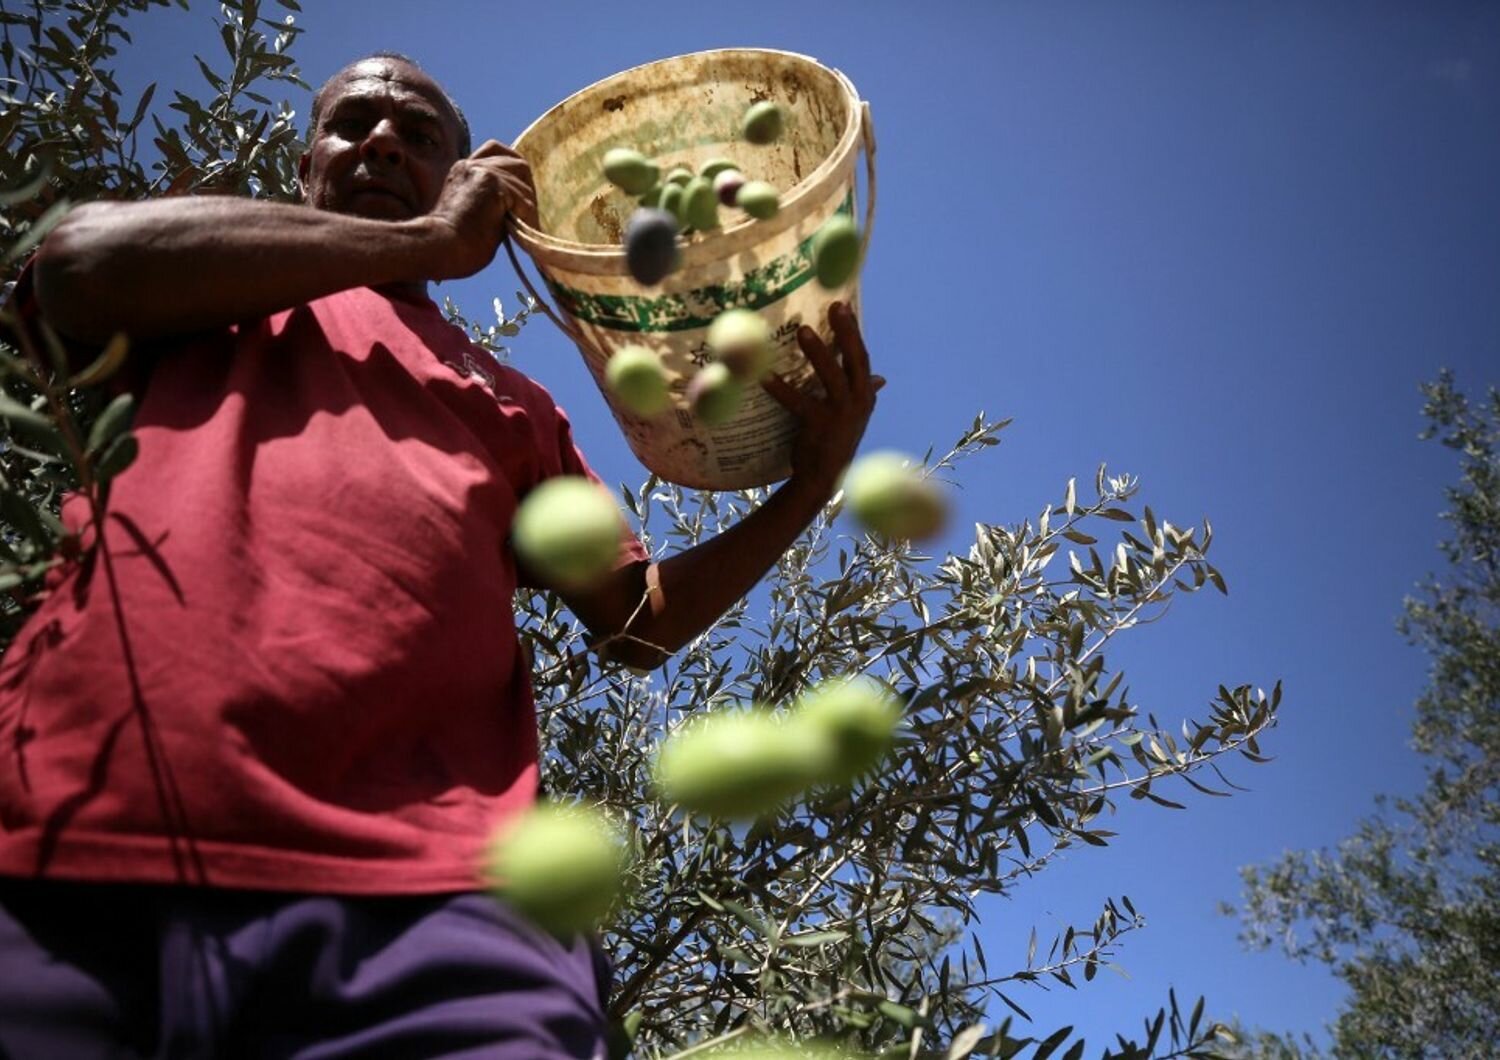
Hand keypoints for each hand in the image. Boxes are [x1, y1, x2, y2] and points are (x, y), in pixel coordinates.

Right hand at [427, 140, 538, 279]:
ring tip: (527, 227)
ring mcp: (482, 171)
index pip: (495, 152)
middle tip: (530, 211)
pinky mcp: (492, 183)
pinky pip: (523, 199)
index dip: (513, 169)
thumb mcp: (473, 211)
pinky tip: (524, 231)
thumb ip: (492, 201)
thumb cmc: (453, 242)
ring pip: (523, 183)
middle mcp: (472, 165)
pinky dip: (528, 217)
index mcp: (464, 169)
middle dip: (528, 185)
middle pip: (516, 161)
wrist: (440, 246)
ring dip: (529, 207)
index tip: (521, 193)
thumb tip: (519, 206)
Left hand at [762, 302, 884, 501]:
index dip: (853, 331)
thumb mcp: (854, 416)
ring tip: (802, 330)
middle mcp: (858, 402)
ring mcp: (840, 414)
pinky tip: (765, 377)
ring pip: (831, 377)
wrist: (823, 477)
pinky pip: (797, 402)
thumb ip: (864, 393)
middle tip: (833, 307)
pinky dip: (781, 389)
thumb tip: (880, 377)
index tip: (843, 305)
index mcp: (865, 395)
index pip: (861, 357)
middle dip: (845, 332)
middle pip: (853, 360)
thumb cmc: (836, 442)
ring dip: (817, 353)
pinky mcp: (819, 425)